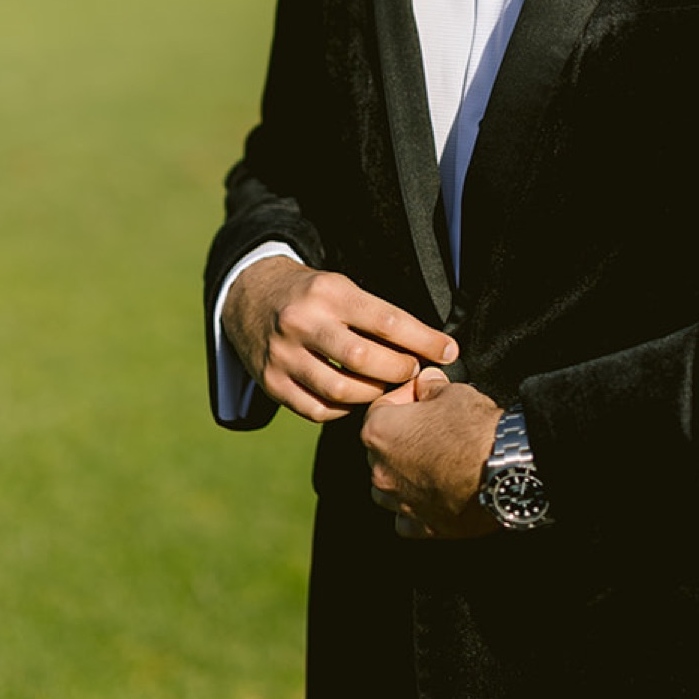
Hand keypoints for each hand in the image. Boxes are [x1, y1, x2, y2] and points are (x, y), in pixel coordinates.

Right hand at [222, 257, 457, 423]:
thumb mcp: (341, 287)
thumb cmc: (313, 295)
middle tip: (413, 372)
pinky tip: (357, 399)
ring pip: (341, 391)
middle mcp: (302, 322)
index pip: (386, 321)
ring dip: (374, 395)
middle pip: (363, 360)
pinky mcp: (271, 382)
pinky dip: (344, 410)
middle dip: (399, 370)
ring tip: (388, 387)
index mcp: (328, 292)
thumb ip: (377, 315)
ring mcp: (283, 355)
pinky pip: (317, 410)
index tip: (449, 351)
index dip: (423, 340)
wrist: (249, 296)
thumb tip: (431, 346)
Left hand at [362, 373, 501, 540]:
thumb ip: (431, 387)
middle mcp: (381, 471)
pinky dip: (417, 506)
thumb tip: (427, 384)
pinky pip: (407, 518)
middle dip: (403, 437)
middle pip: (382, 449)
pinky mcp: (423, 526)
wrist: (505, 471)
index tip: (422, 396)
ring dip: (405, 474)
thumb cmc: (475, 430)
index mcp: (380, 433)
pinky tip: (435, 494)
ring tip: (433, 462)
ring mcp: (400, 502)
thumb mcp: (454, 392)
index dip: (404, 398)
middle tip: (433, 428)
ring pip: (389, 487)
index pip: (380, 409)